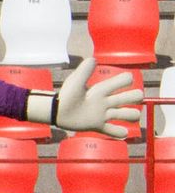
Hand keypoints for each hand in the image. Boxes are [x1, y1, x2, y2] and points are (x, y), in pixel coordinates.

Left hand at [27, 57, 144, 139]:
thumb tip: (93, 59)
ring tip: (119, 116)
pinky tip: (121, 132)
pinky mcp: (97, 126)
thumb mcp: (75, 81)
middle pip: (134, 96)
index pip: (126, 80)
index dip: (127, 80)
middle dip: (135, 97)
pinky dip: (120, 133)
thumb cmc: (65, 95)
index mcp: (103, 90)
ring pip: (129, 114)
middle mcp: (107, 101)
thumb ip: (84, 71)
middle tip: (121, 101)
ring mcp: (103, 114)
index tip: (120, 83)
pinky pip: (114, 131)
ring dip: (131, 115)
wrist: (56, 111)